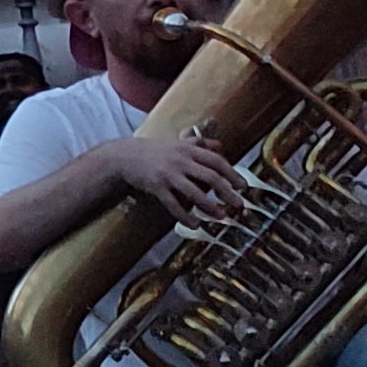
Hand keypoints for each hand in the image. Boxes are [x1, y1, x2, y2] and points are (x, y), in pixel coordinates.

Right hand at [110, 134, 238, 223]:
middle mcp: (180, 160)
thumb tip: (220, 145)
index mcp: (188, 149)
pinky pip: (173, 204)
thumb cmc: (154, 150)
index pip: (216, 161)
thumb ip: (199, 143)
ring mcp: (168, 174)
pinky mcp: (156, 187)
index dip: (232, 174)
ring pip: (194, 192)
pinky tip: (194, 224)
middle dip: (227, 192)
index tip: (243, 186)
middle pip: (210, 177)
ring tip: (221, 216)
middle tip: (238, 205)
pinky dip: (185, 216)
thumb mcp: (177, 143)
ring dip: (210, 206)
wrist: (124, 156)